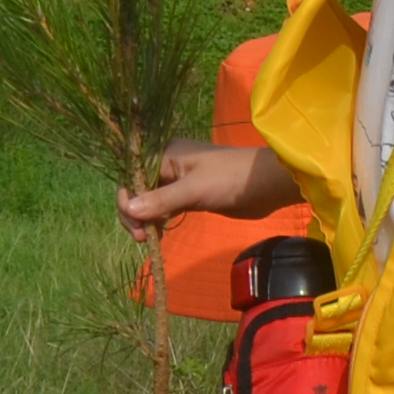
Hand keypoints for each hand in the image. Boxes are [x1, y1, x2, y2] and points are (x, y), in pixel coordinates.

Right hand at [118, 139, 287, 233]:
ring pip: (151, 200)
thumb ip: (161, 200)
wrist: (267, 185)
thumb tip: (128, 209)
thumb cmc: (231, 179)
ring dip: (145, 219)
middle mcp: (169, 164)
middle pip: (138, 189)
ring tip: (149, 239)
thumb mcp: (194, 190)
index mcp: (166, 153)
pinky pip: (165, 207)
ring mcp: (179, 180)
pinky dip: (159, 220)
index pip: (132, 175)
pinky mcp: (191, 196)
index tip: (134, 224)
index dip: (127, 199)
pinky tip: (159, 234)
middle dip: (135, 213)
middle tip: (142, 238)